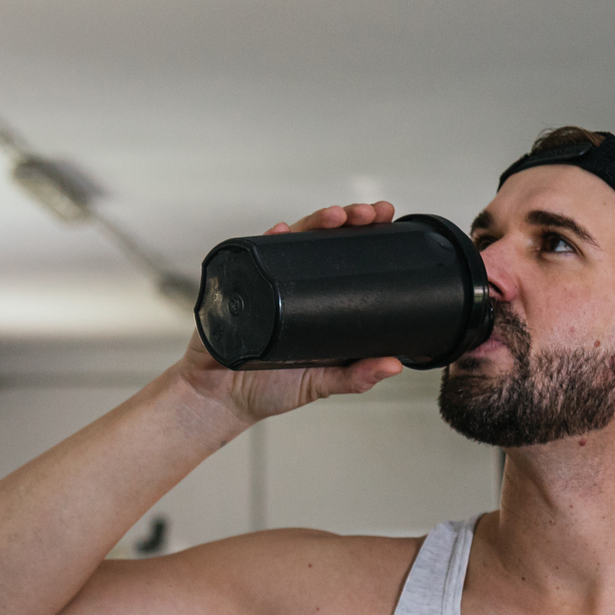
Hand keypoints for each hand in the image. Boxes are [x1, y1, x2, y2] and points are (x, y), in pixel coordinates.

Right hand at [175, 202, 404, 424]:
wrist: (219, 400)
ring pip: (293, 241)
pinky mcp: (240, 286)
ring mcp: (267, 281)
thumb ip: (356, 377)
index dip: (367, 234)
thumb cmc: (269, 390)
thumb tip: (395, 365)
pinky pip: (253, 257)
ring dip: (315, 221)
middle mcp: (294, 285)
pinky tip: (281, 230)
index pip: (347, 257)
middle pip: (323, 240)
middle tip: (368, 214)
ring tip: (334, 216)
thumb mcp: (321, 384)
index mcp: (318, 302)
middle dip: (348, 218)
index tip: (387, 218)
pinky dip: (267, 240)